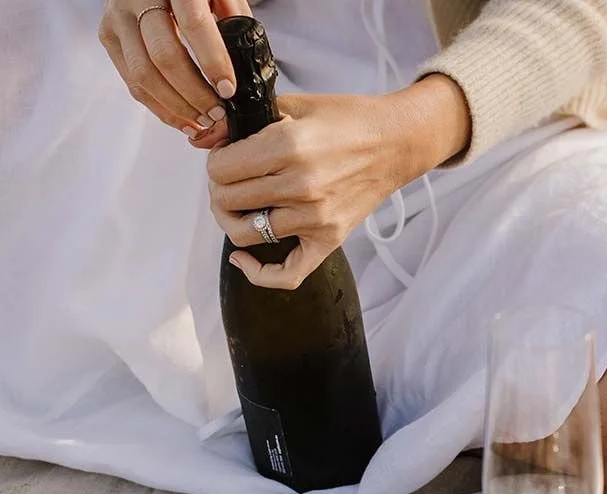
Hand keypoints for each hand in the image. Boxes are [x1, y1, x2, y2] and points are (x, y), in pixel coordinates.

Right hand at [98, 0, 250, 149]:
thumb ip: (233, 21)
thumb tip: (245, 70)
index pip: (193, 24)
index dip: (213, 61)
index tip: (228, 90)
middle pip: (164, 56)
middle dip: (194, 94)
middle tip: (217, 114)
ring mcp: (119, 17)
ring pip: (144, 75)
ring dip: (177, 108)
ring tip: (203, 122)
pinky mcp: (108, 36)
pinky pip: (133, 83)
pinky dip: (160, 108)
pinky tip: (183, 119)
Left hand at [208, 76, 470, 289]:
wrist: (396, 143)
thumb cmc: (347, 120)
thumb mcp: (296, 105)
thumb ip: (252, 120)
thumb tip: (210, 138)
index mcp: (288, 145)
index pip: (222, 169)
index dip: (215, 163)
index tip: (225, 158)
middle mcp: (300, 186)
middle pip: (227, 201)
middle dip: (219, 189)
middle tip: (229, 181)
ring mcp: (315, 218)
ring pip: (245, 235)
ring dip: (231, 221)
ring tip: (237, 208)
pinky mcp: (328, 240)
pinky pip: (287, 274)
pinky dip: (258, 274)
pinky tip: (242, 261)